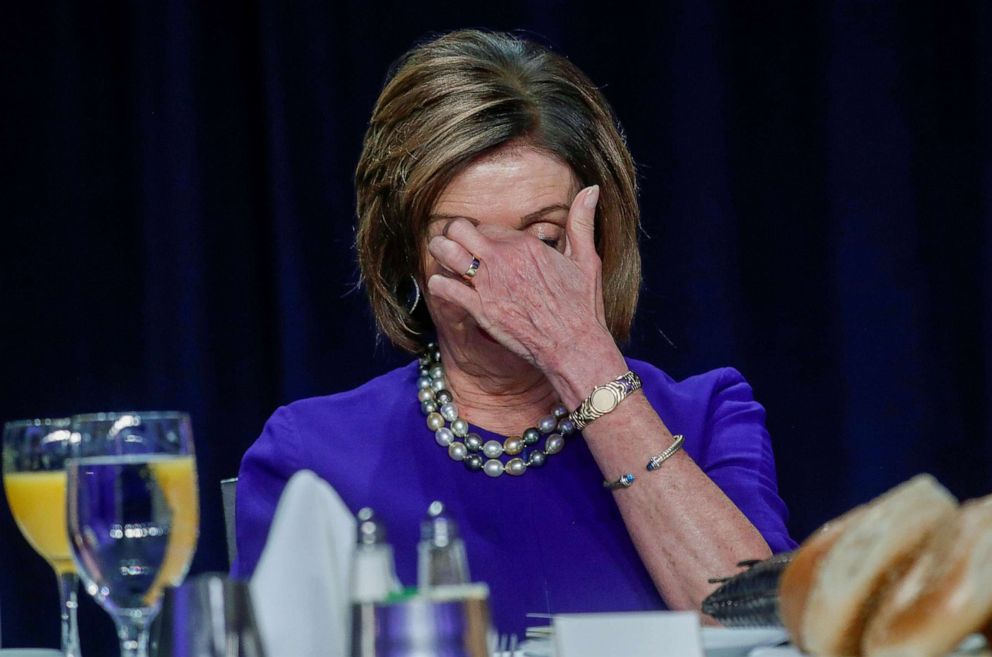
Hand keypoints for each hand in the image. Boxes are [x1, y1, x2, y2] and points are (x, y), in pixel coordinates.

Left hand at [426, 185, 610, 371]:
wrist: (573, 346)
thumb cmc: (582, 307)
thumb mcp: (586, 259)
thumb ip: (582, 222)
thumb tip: (591, 189)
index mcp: (526, 245)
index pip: (487, 226)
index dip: (482, 236)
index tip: (483, 246)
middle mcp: (503, 259)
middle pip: (459, 229)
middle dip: (453, 235)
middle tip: (454, 246)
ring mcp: (489, 284)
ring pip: (445, 252)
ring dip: (440, 253)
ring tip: (443, 259)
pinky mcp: (480, 309)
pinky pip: (444, 288)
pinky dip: (439, 285)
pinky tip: (445, 287)